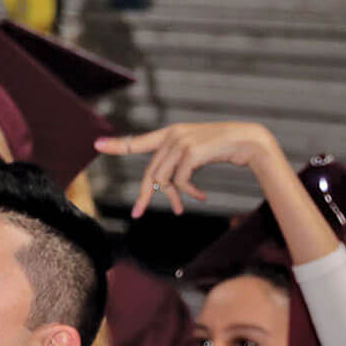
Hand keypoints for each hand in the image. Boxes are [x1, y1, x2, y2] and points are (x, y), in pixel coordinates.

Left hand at [95, 122, 283, 216]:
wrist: (249, 141)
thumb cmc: (223, 148)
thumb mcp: (194, 152)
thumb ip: (176, 161)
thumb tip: (159, 184)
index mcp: (170, 133)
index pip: (138, 141)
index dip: (117, 144)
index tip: (97, 144)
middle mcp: (172, 135)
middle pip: (150, 172)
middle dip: (144, 195)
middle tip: (136, 213)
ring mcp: (181, 142)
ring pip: (162, 179)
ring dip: (173, 197)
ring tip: (184, 206)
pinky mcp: (190, 152)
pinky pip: (179, 181)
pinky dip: (188, 193)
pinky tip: (200, 197)